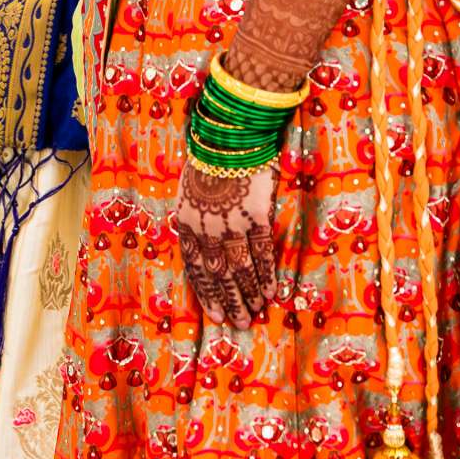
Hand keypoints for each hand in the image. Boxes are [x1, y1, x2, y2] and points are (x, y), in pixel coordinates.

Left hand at [171, 159, 281, 327]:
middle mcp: (206, 229)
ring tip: (256, 312)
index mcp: (186, 222)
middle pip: (218, 274)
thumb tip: (203, 247)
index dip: (206, 292)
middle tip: (238, 323)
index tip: (214, 313)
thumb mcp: (190, 192)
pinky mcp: (256, 217)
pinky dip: (267, 274)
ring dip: (250, 293)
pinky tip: (272, 292)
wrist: (230, 136)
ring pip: (241, 269)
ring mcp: (231, 224)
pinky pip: (262, 252)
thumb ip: (195, 220)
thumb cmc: (209, 160)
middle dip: (229, 301)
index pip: (195, 267)